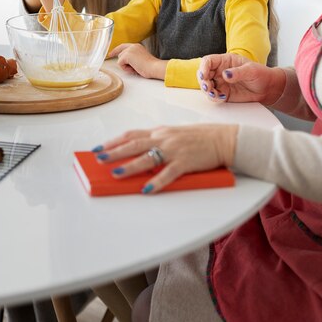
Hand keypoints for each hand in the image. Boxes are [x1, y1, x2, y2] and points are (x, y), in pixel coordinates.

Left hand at [93, 124, 237, 193]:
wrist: (223, 138)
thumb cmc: (199, 139)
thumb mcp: (175, 136)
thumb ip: (158, 143)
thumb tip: (138, 157)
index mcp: (160, 132)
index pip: (131, 135)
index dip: (113, 141)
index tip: (97, 148)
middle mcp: (164, 138)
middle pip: (134, 144)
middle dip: (114, 152)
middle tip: (98, 159)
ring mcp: (174, 150)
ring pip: (147, 158)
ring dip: (130, 165)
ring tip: (115, 173)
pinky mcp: (186, 162)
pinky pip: (168, 173)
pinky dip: (156, 182)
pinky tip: (146, 190)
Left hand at [108, 43, 166, 79]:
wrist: (154, 67)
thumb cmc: (150, 66)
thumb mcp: (140, 59)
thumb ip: (133, 57)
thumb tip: (125, 61)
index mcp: (137, 46)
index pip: (123, 46)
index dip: (116, 50)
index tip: (111, 54)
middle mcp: (132, 46)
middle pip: (120, 54)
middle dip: (123, 62)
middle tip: (132, 68)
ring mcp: (129, 49)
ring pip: (120, 59)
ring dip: (126, 66)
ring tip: (136, 67)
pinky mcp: (127, 55)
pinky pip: (120, 63)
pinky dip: (126, 68)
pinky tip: (134, 68)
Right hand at [198, 53, 285, 105]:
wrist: (267, 88)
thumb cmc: (260, 74)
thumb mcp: (251, 70)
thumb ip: (238, 72)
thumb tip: (225, 74)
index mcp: (225, 61)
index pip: (208, 61)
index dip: (203, 67)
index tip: (204, 75)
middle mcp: (220, 71)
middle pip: (204, 74)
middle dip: (203, 81)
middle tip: (207, 87)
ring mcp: (221, 83)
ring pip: (207, 86)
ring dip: (207, 91)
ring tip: (214, 94)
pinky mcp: (223, 93)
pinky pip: (214, 96)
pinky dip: (214, 98)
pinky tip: (221, 98)